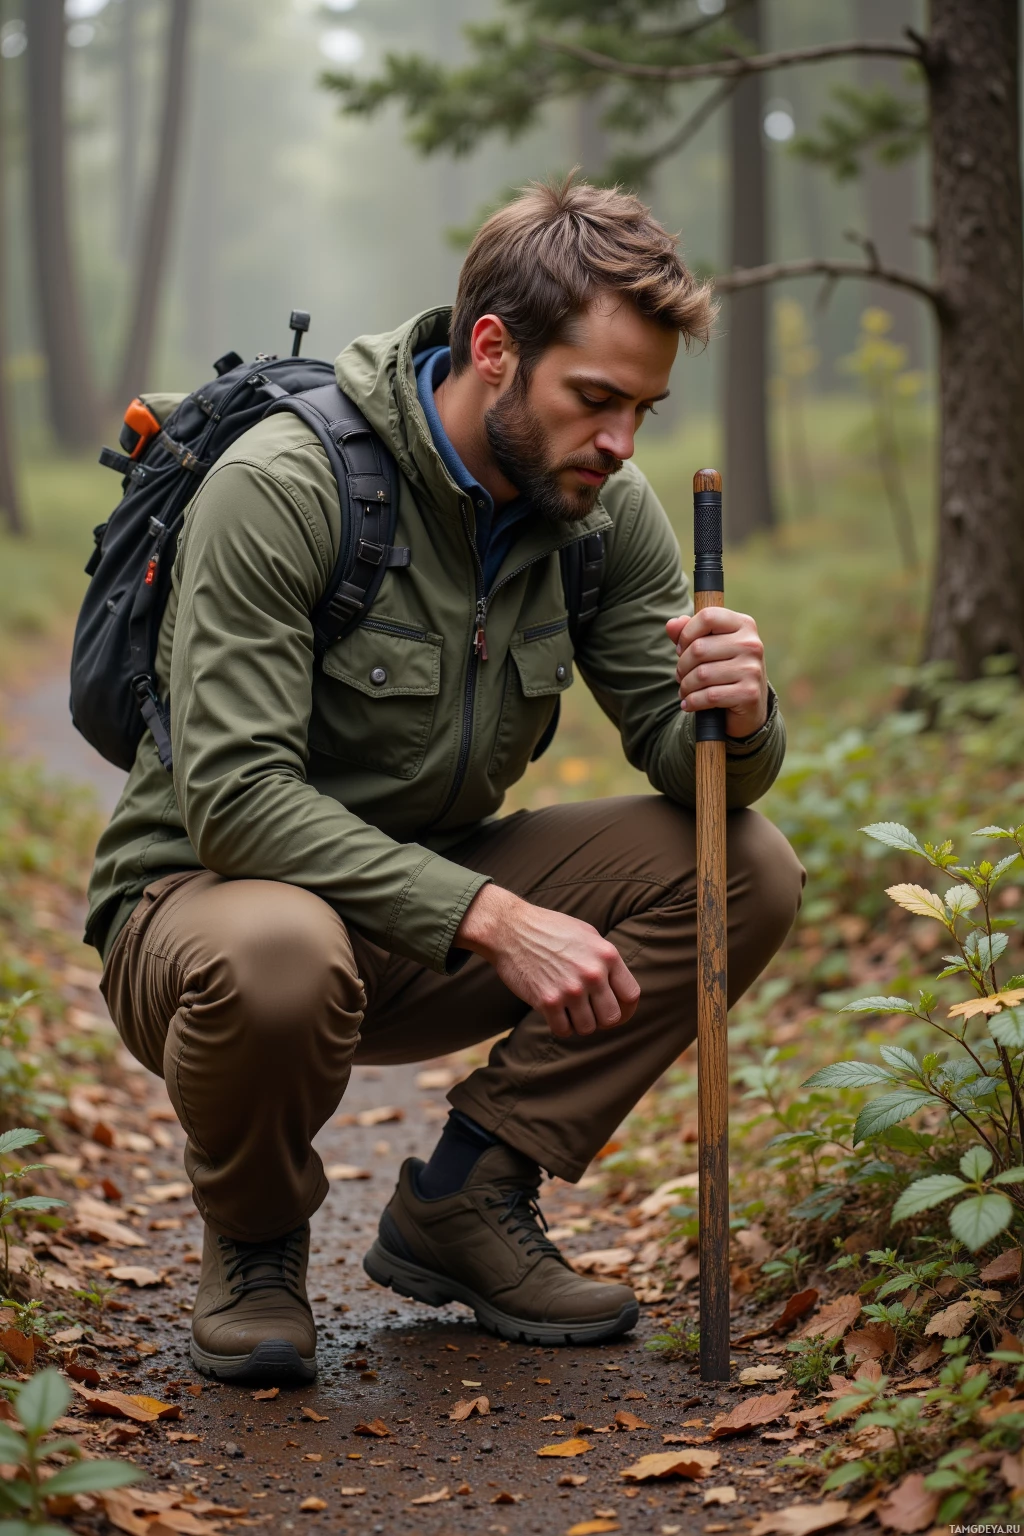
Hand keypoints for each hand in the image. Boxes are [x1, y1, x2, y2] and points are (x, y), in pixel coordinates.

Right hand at [455, 884, 640, 1038]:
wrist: (510, 928)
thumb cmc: (549, 929)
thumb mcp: (587, 935)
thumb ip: (605, 960)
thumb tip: (618, 986)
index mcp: (607, 955)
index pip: (631, 995)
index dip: (626, 1009)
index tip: (617, 1012)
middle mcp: (593, 973)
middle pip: (612, 1018)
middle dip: (602, 1020)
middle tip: (589, 1013)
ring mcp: (570, 989)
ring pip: (588, 1028)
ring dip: (579, 1023)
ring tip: (569, 1010)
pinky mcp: (547, 1001)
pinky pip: (563, 1030)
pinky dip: (560, 1026)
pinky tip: (554, 1013)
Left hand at [665, 607, 767, 738]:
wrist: (750, 704)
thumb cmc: (724, 668)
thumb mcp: (709, 646)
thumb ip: (688, 632)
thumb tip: (672, 624)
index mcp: (744, 625)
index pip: (707, 616)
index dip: (686, 633)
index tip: (681, 649)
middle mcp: (751, 644)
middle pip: (699, 648)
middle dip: (682, 666)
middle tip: (680, 675)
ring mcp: (752, 669)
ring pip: (702, 675)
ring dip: (685, 686)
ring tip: (684, 690)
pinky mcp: (749, 693)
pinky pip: (710, 696)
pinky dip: (693, 702)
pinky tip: (689, 704)